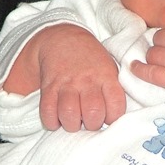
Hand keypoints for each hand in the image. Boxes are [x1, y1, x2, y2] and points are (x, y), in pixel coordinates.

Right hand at [4, 24, 124, 131]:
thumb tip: (116, 118)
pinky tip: (58, 118)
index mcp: (106, 76)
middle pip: (93, 113)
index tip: (108, 118)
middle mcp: (87, 80)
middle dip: (92, 124)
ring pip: (69, 114)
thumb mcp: (109, 68)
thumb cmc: (91, 61)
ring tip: (74, 120)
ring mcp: (67, 83)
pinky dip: (52, 121)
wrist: (64, 39)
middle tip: (89, 120)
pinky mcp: (49, 86)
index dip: (113, 118)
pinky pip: (47, 111)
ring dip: (72, 124)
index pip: (116, 105)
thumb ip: (114, 90)